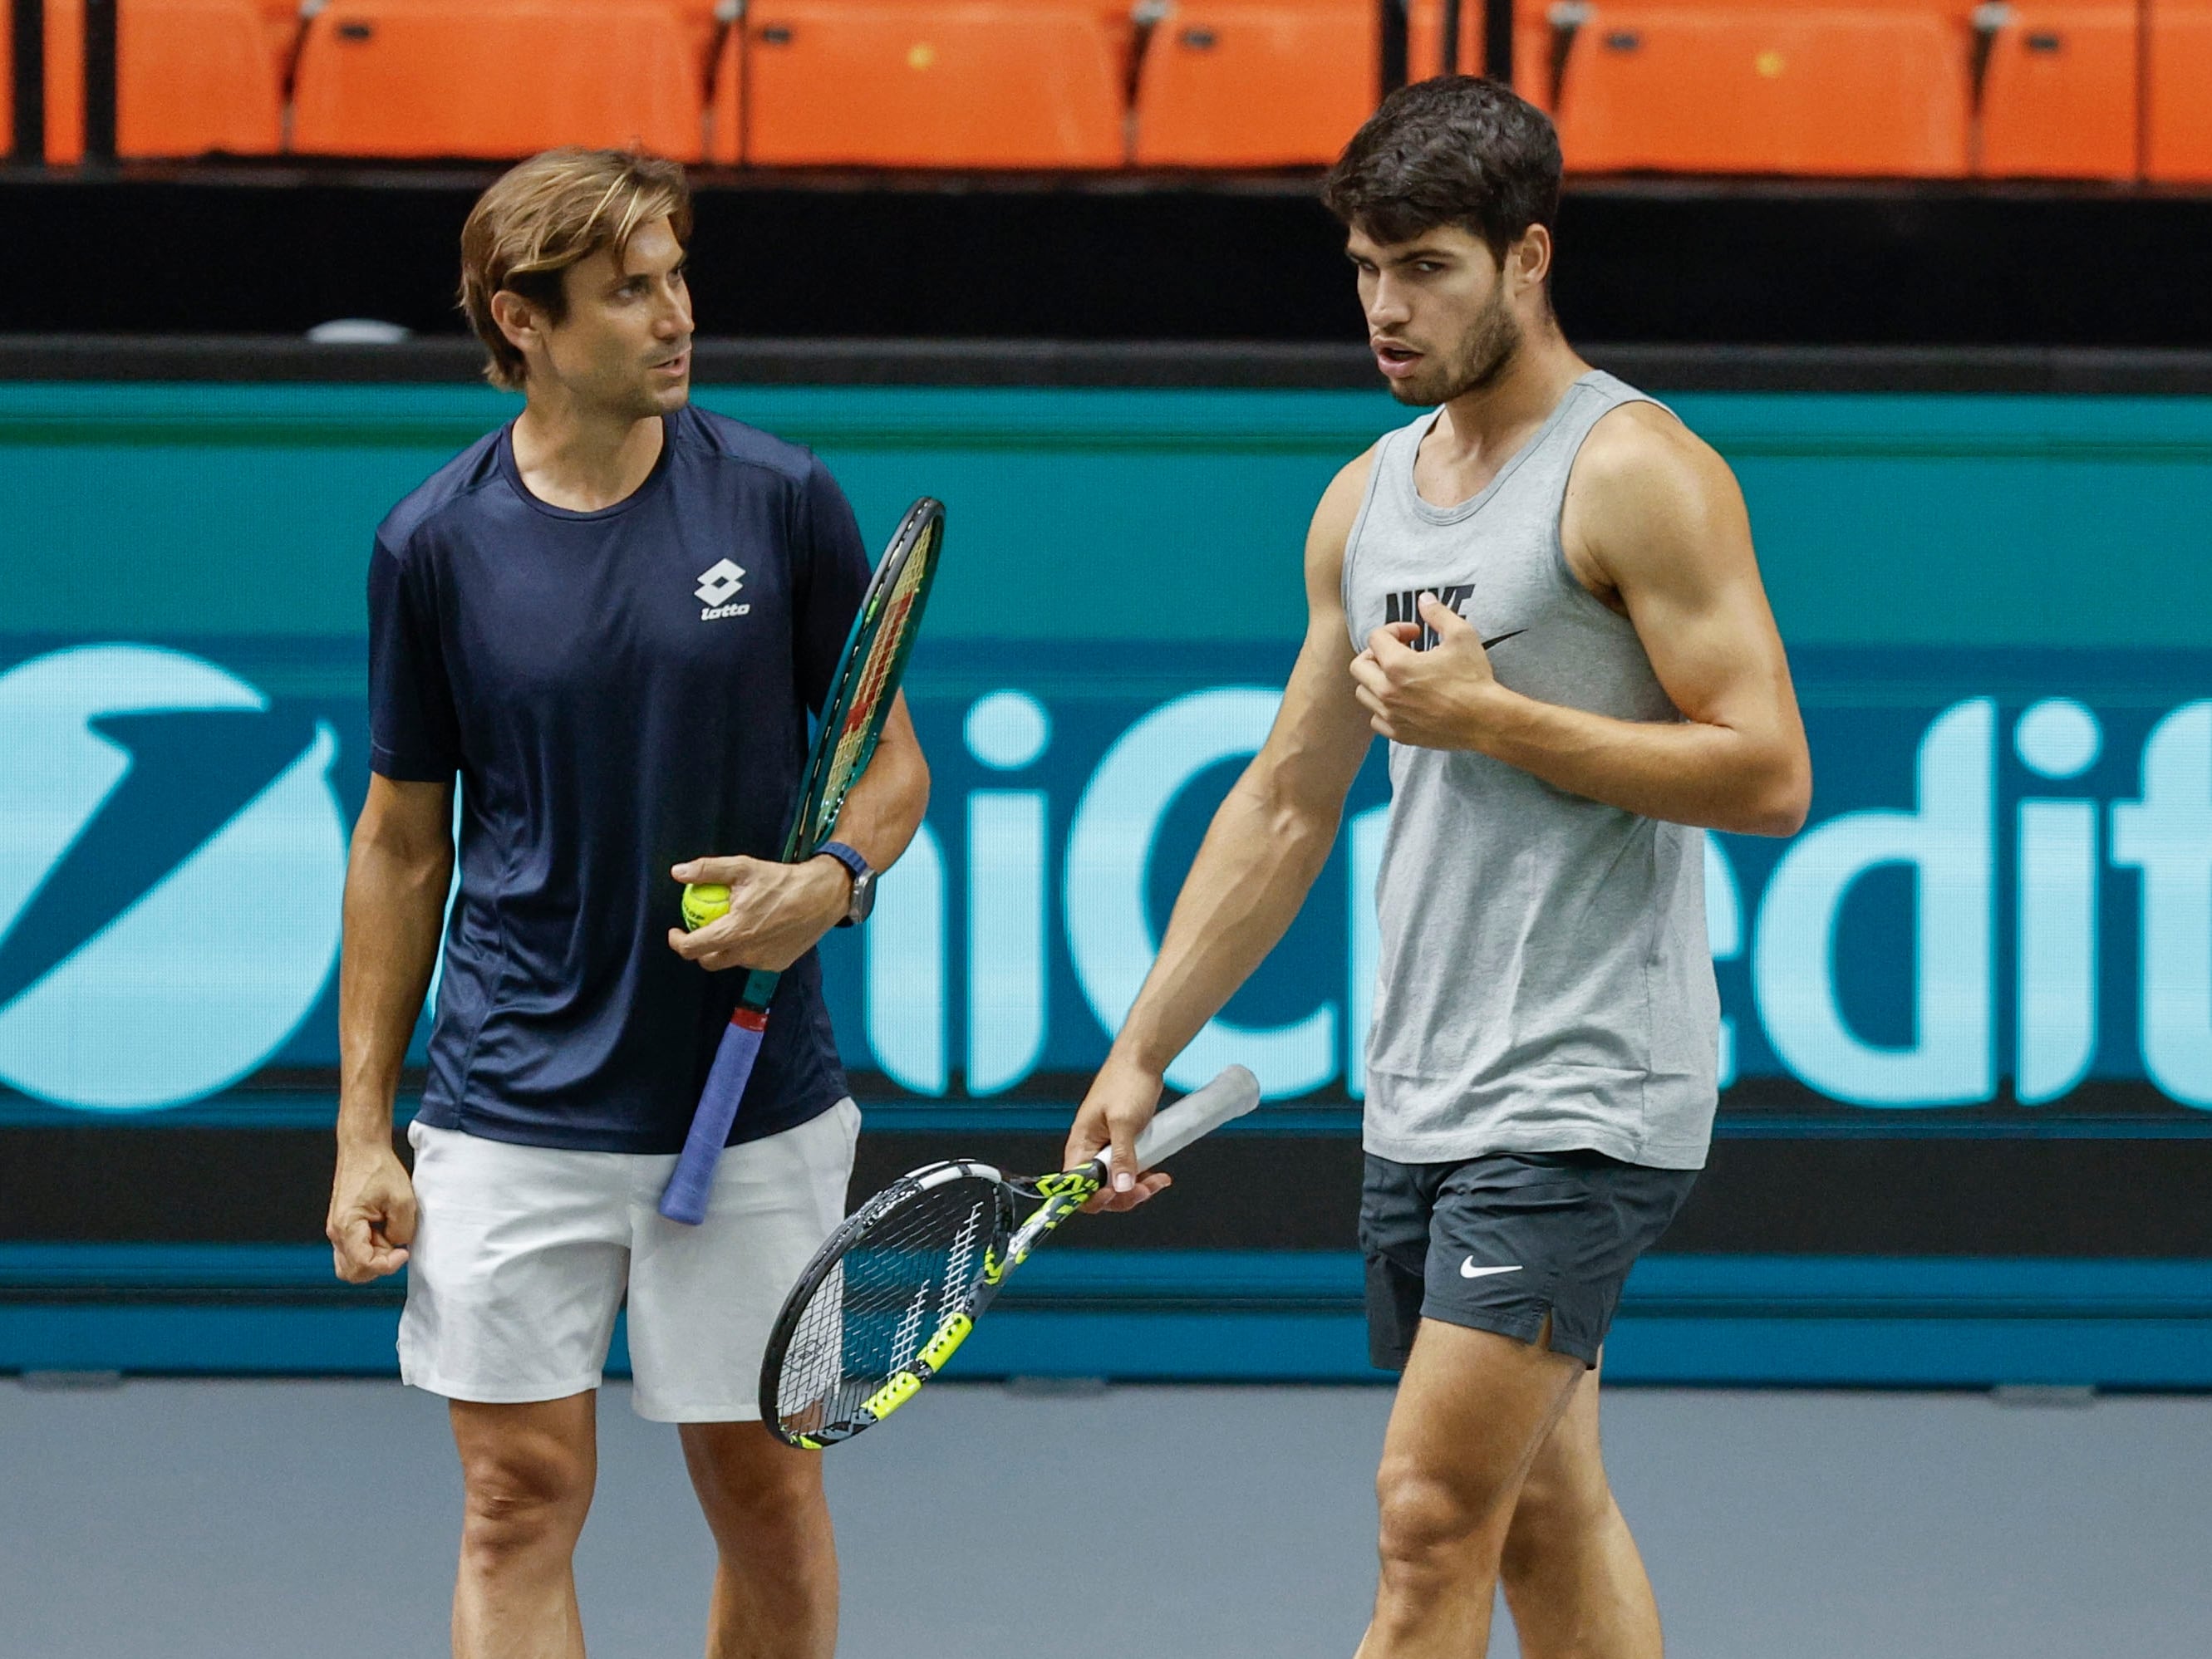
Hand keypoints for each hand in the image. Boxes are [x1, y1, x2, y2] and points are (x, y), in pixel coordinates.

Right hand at [327, 1140, 416, 1282]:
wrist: (363, 1150)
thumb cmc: (378, 1169)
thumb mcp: (403, 1199)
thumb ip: (403, 1230)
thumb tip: (399, 1245)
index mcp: (346, 1226)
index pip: (364, 1264)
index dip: (388, 1265)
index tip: (404, 1252)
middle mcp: (336, 1232)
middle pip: (354, 1272)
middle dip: (379, 1264)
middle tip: (396, 1245)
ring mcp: (337, 1231)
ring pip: (352, 1265)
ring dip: (374, 1259)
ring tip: (388, 1236)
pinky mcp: (343, 1227)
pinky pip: (353, 1252)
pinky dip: (369, 1250)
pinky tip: (383, 1233)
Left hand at [666, 854, 848, 972]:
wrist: (823, 895)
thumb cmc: (782, 880)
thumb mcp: (743, 867)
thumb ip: (707, 870)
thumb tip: (677, 872)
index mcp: (735, 932)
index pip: (693, 949)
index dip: (678, 942)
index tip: (676, 931)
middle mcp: (747, 953)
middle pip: (709, 961)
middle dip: (698, 950)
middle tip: (700, 932)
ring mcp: (764, 962)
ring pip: (733, 960)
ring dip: (726, 948)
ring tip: (733, 927)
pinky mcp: (779, 964)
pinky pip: (754, 960)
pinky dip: (749, 949)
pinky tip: (758, 931)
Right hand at [1064, 1053, 1175, 1213]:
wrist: (1142, 1060)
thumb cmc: (1126, 1082)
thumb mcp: (1124, 1121)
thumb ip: (1123, 1155)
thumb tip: (1121, 1187)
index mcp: (1080, 1144)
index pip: (1075, 1186)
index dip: (1093, 1198)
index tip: (1115, 1195)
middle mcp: (1090, 1149)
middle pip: (1098, 1189)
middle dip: (1122, 1195)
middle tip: (1144, 1190)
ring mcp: (1107, 1147)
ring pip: (1117, 1181)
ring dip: (1136, 1188)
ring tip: (1158, 1182)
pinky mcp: (1123, 1143)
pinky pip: (1129, 1169)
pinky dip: (1143, 1176)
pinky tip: (1159, 1175)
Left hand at [1347, 594, 1510, 749]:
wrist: (1486, 720)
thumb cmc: (1474, 678)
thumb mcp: (1461, 635)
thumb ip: (1438, 614)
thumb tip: (1424, 599)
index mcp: (1397, 665)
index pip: (1375, 638)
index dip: (1394, 630)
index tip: (1414, 634)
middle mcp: (1387, 692)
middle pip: (1359, 666)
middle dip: (1376, 654)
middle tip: (1398, 653)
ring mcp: (1391, 716)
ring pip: (1364, 693)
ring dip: (1376, 680)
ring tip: (1399, 676)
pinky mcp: (1399, 735)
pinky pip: (1376, 719)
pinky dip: (1383, 708)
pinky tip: (1403, 701)